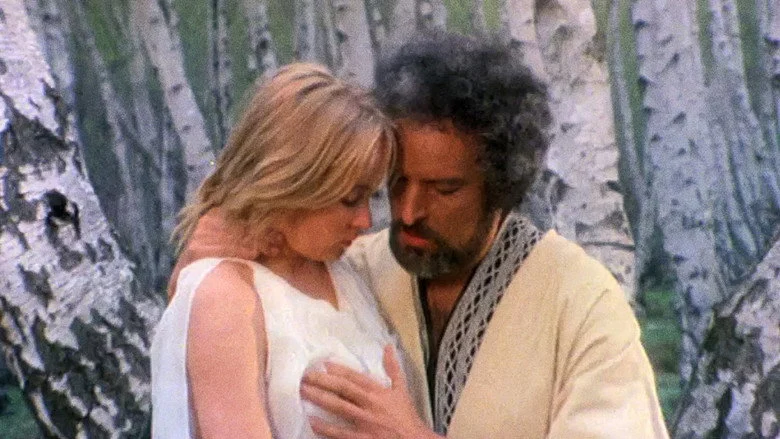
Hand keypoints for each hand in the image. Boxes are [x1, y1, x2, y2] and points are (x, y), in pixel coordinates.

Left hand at [300, 345, 441, 438]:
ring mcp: (365, 422)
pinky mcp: (362, 438)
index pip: (356, 378)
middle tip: (305, 376)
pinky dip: (326, 428)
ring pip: (339, 408)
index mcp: (379, 392)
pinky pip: (341, 433)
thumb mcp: (402, 389)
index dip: (340, 370)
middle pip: (343, 390)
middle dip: (323, 382)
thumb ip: (393, 368)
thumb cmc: (406, 416)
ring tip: (303, 392)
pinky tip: (312, 422)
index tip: (324, 364)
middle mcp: (370, 405)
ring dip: (320, 399)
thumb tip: (388, 347)